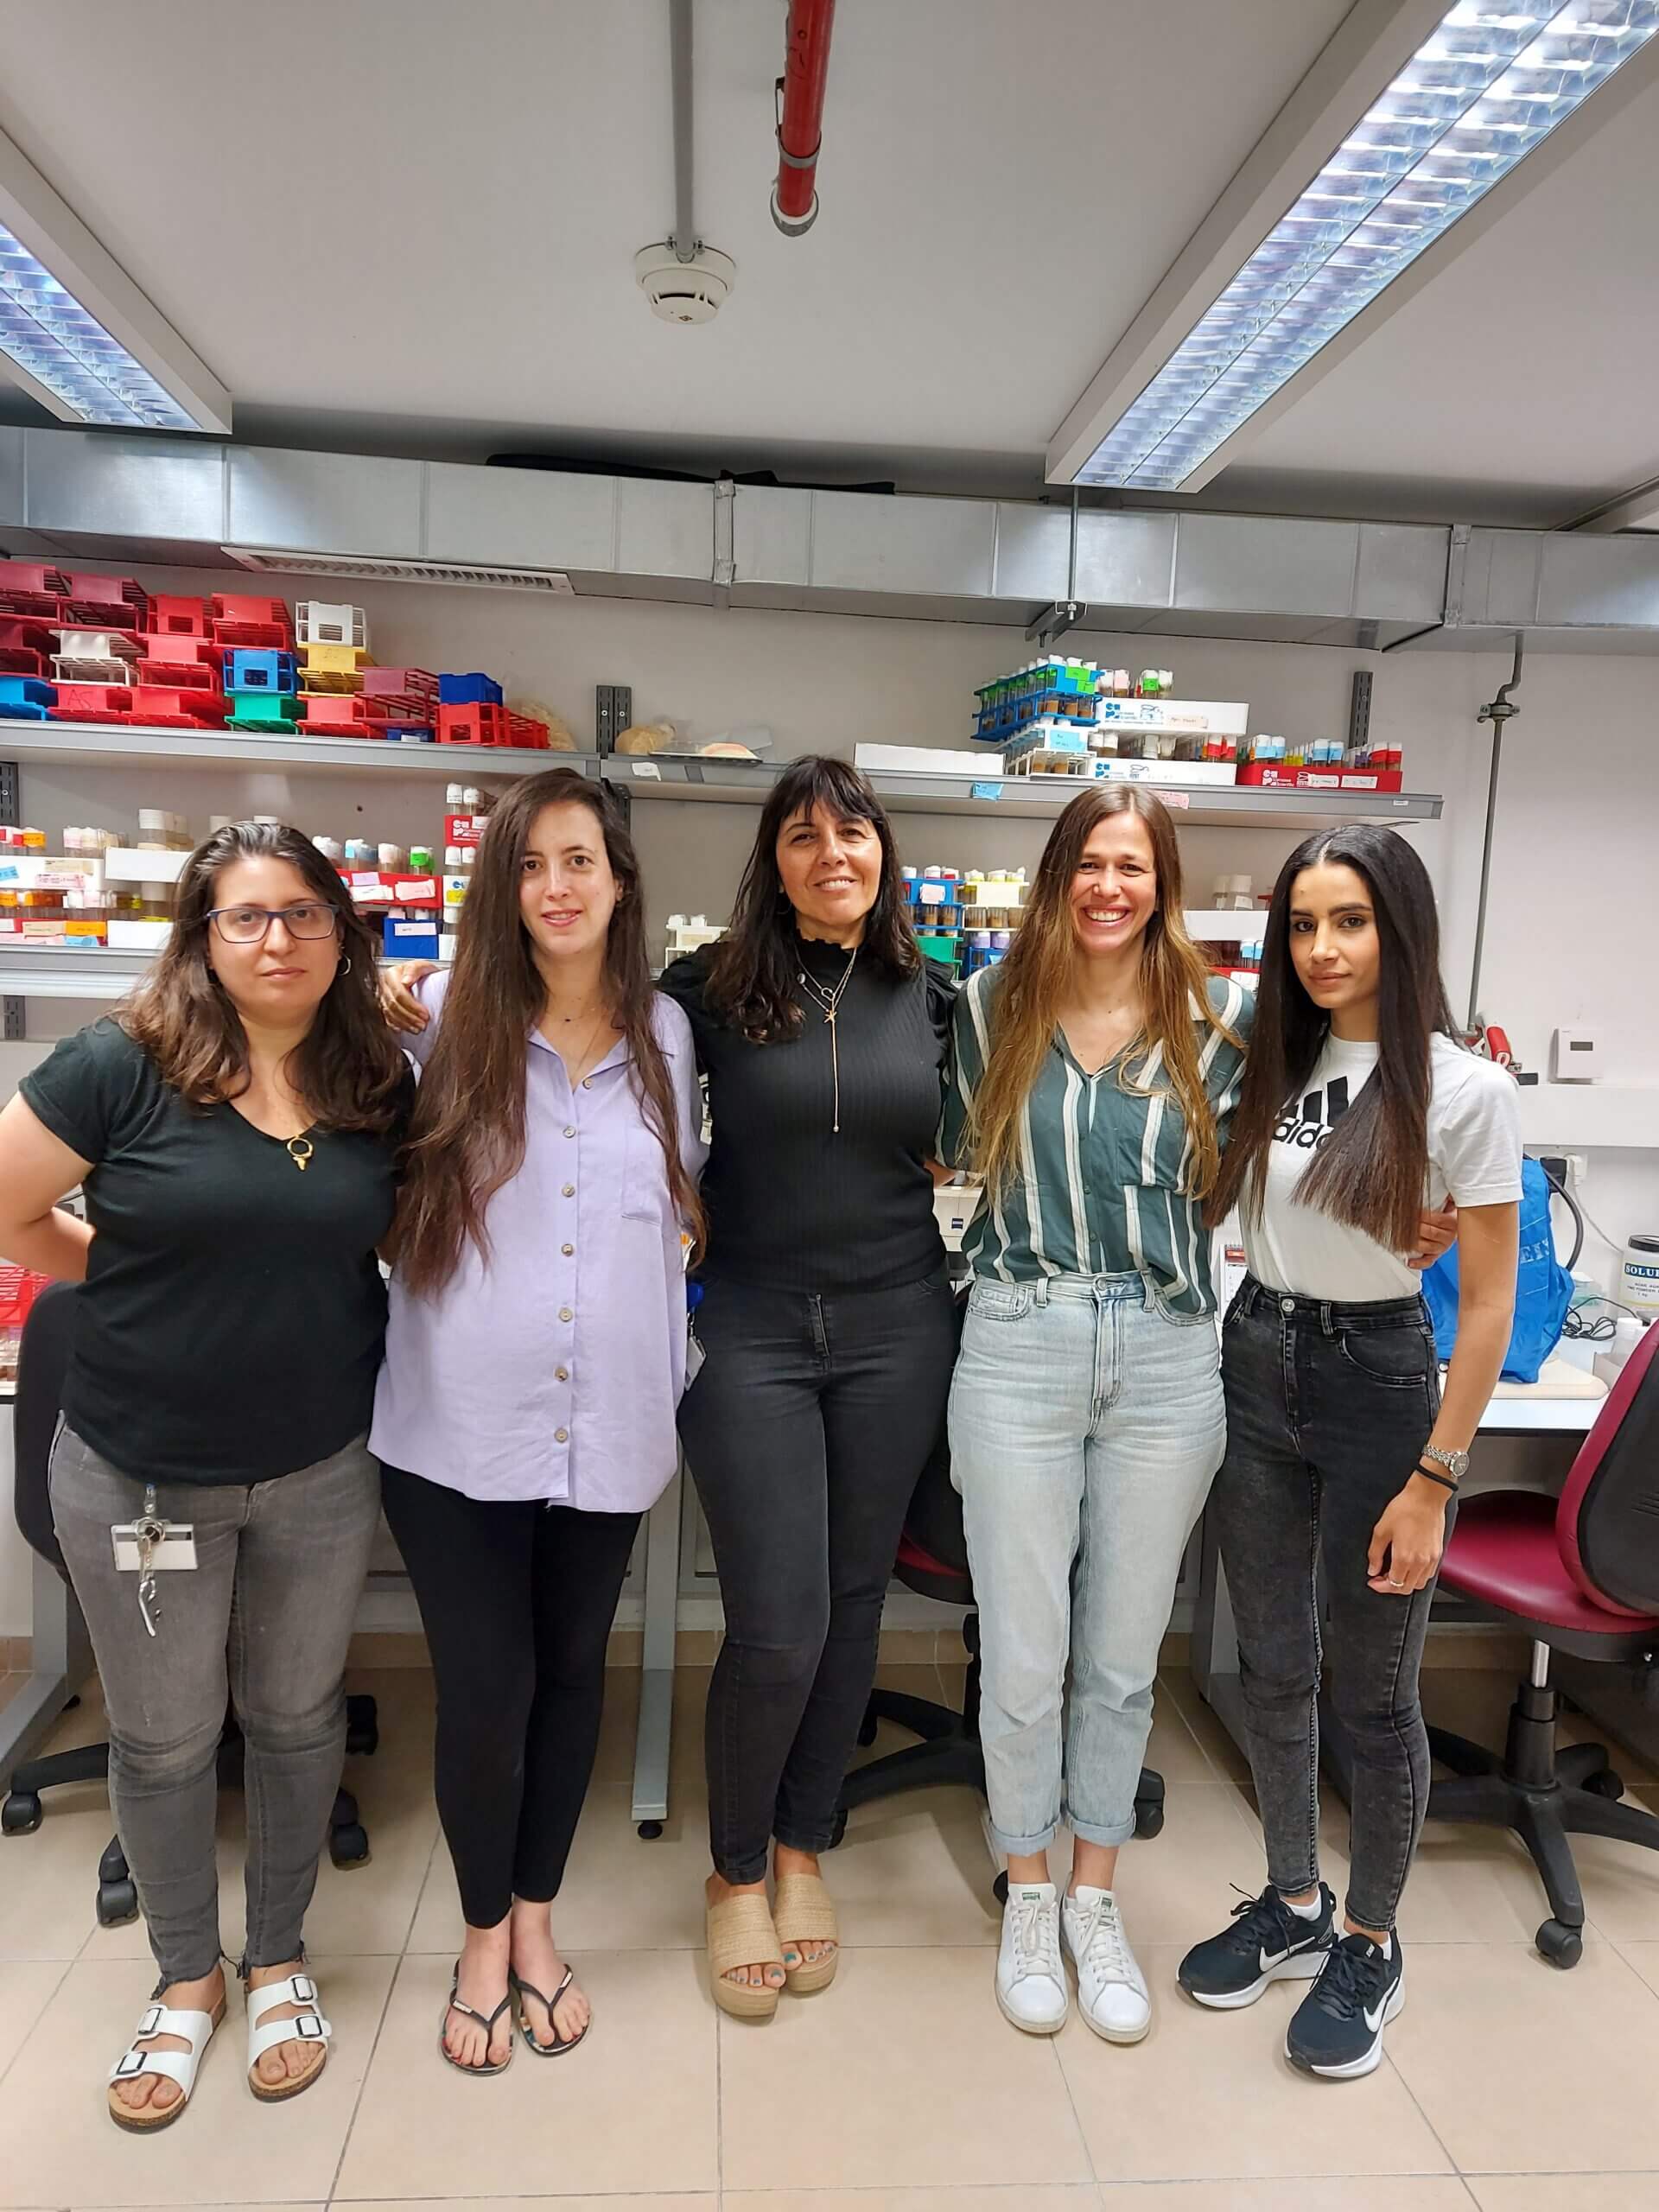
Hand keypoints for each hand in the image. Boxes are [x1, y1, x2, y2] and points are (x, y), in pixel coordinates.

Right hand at [381, 960, 437, 1034]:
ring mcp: (382, 997)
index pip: (399, 994)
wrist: (420, 976)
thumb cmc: (421, 971)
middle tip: (423, 1024)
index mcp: (391, 974)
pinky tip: (406, 1029)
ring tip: (418, 1028)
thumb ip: (414, 970)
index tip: (425, 1014)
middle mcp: (384, 986)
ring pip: (389, 1014)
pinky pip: (387, 1020)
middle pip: (393, 1006)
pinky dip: (397, 1026)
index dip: (412, 1006)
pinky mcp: (384, 1007)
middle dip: (409, 1017)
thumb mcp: (422, 966)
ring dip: (405, 1024)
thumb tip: (405, 981)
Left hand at [1367, 1477, 1447, 1595]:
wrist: (1426, 1497)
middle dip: (1391, 1587)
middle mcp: (1420, 1562)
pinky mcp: (1438, 1553)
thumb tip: (1372, 1569)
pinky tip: (1409, 1567)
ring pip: (1419, 1584)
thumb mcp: (1381, 1529)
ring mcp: (1432, 1559)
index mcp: (1404, 1557)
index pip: (1393, 1584)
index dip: (1380, 1586)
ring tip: (1395, 1573)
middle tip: (1381, 1578)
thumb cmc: (1405, 1508)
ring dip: (1406, 1583)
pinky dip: (1418, 1576)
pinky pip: (1429, 1574)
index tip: (1373, 1581)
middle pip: (1406, 1588)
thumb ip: (1375, 1553)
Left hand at [1407, 1197, 1457, 1270]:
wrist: (1456, 1223)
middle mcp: (1449, 1237)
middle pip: (1430, 1233)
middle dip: (1414, 1226)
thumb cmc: (1447, 1209)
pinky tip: (1409, 1261)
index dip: (1423, 1215)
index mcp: (1452, 1223)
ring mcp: (1442, 1248)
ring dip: (1413, 1241)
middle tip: (1402, 1220)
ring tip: (1400, 1236)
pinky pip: (1428, 1261)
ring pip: (1426, 1247)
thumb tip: (1442, 1188)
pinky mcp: (1435, 1255)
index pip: (1437, 1219)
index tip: (1411, 1210)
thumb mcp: (1449, 1199)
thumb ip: (1445, 1195)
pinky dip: (1418, 1263)